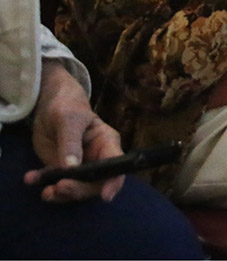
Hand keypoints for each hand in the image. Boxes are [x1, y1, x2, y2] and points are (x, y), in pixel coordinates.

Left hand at [23, 61, 124, 202]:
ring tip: (45, 192)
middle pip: (95, 184)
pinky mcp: (62, 171)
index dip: (114, 182)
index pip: (117, 167)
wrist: (49, 108)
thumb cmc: (68, 106)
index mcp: (107, 143)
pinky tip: (32, 178)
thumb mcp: (69, 119)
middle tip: (58, 187)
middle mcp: (98, 159)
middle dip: (78, 189)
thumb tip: (72, 167)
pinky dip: (45, 186)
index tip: (105, 197)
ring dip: (61, 194)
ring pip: (77, 189)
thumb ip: (70, 141)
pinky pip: (57, 185)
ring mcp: (81, 167)